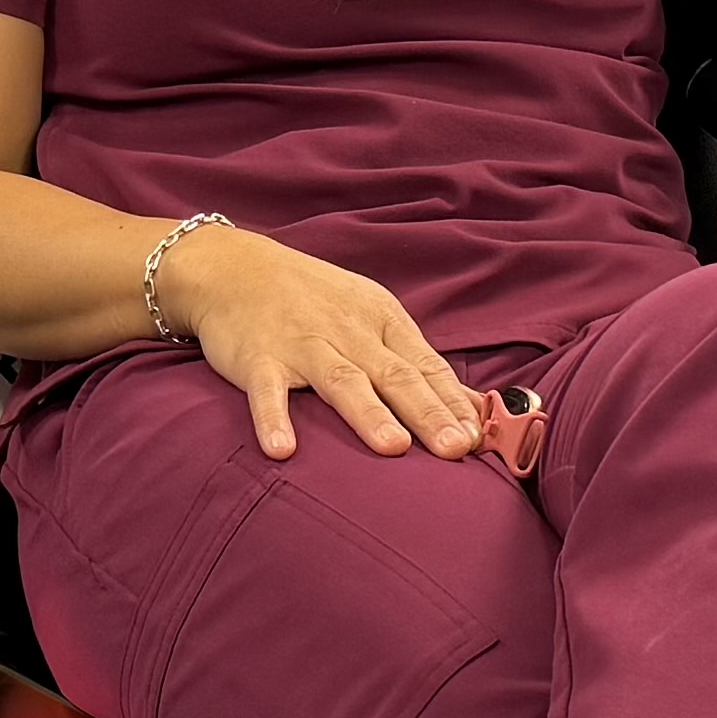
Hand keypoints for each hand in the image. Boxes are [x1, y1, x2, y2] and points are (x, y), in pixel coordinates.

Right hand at [158, 228, 482, 459]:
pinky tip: (282, 449)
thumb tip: (471, 406)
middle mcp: (349, 333)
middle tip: (456, 448)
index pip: (427, 366)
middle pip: (395, 376)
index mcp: (382, 322)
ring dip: (368, 414)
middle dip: (428, 412)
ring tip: (393, 447)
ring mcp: (303, 345)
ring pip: (341, 380)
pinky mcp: (258, 358)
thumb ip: (417, 363)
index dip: (453, 402)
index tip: (479, 437)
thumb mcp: (373, 317)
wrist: (237, 268)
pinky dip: (273, 418)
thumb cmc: (315, 300)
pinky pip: (267, 390)